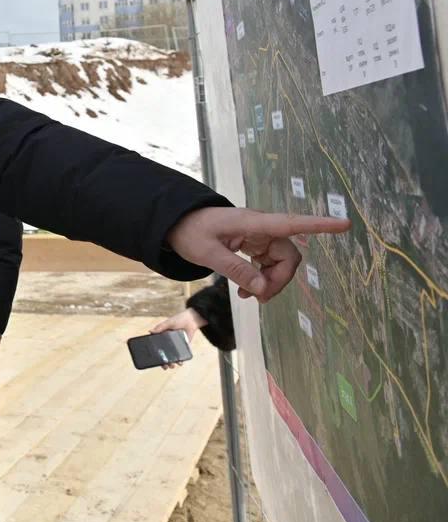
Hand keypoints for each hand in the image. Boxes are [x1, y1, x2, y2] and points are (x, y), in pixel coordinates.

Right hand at [150, 309, 205, 368]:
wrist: (191, 320)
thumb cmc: (179, 319)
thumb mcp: (168, 323)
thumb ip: (160, 327)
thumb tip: (150, 331)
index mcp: (162, 337)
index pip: (157, 347)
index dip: (155, 354)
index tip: (154, 360)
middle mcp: (168, 342)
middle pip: (164, 354)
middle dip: (164, 362)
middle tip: (165, 366)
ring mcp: (175, 346)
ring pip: (172, 356)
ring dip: (172, 362)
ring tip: (172, 366)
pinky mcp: (183, 347)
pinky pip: (181, 355)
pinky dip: (180, 360)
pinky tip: (180, 363)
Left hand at [165, 207, 349, 302]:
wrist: (177, 224)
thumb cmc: (190, 232)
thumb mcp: (207, 253)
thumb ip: (235, 269)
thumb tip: (261, 288)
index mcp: (253, 223)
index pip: (291, 223)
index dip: (319, 225)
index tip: (345, 225)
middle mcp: (262, 228)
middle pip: (289, 256)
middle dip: (279, 280)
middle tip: (258, 298)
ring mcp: (260, 237)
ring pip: (281, 263)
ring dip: (270, 283)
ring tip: (248, 296)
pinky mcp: (255, 245)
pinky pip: (269, 265)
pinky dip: (262, 280)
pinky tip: (246, 291)